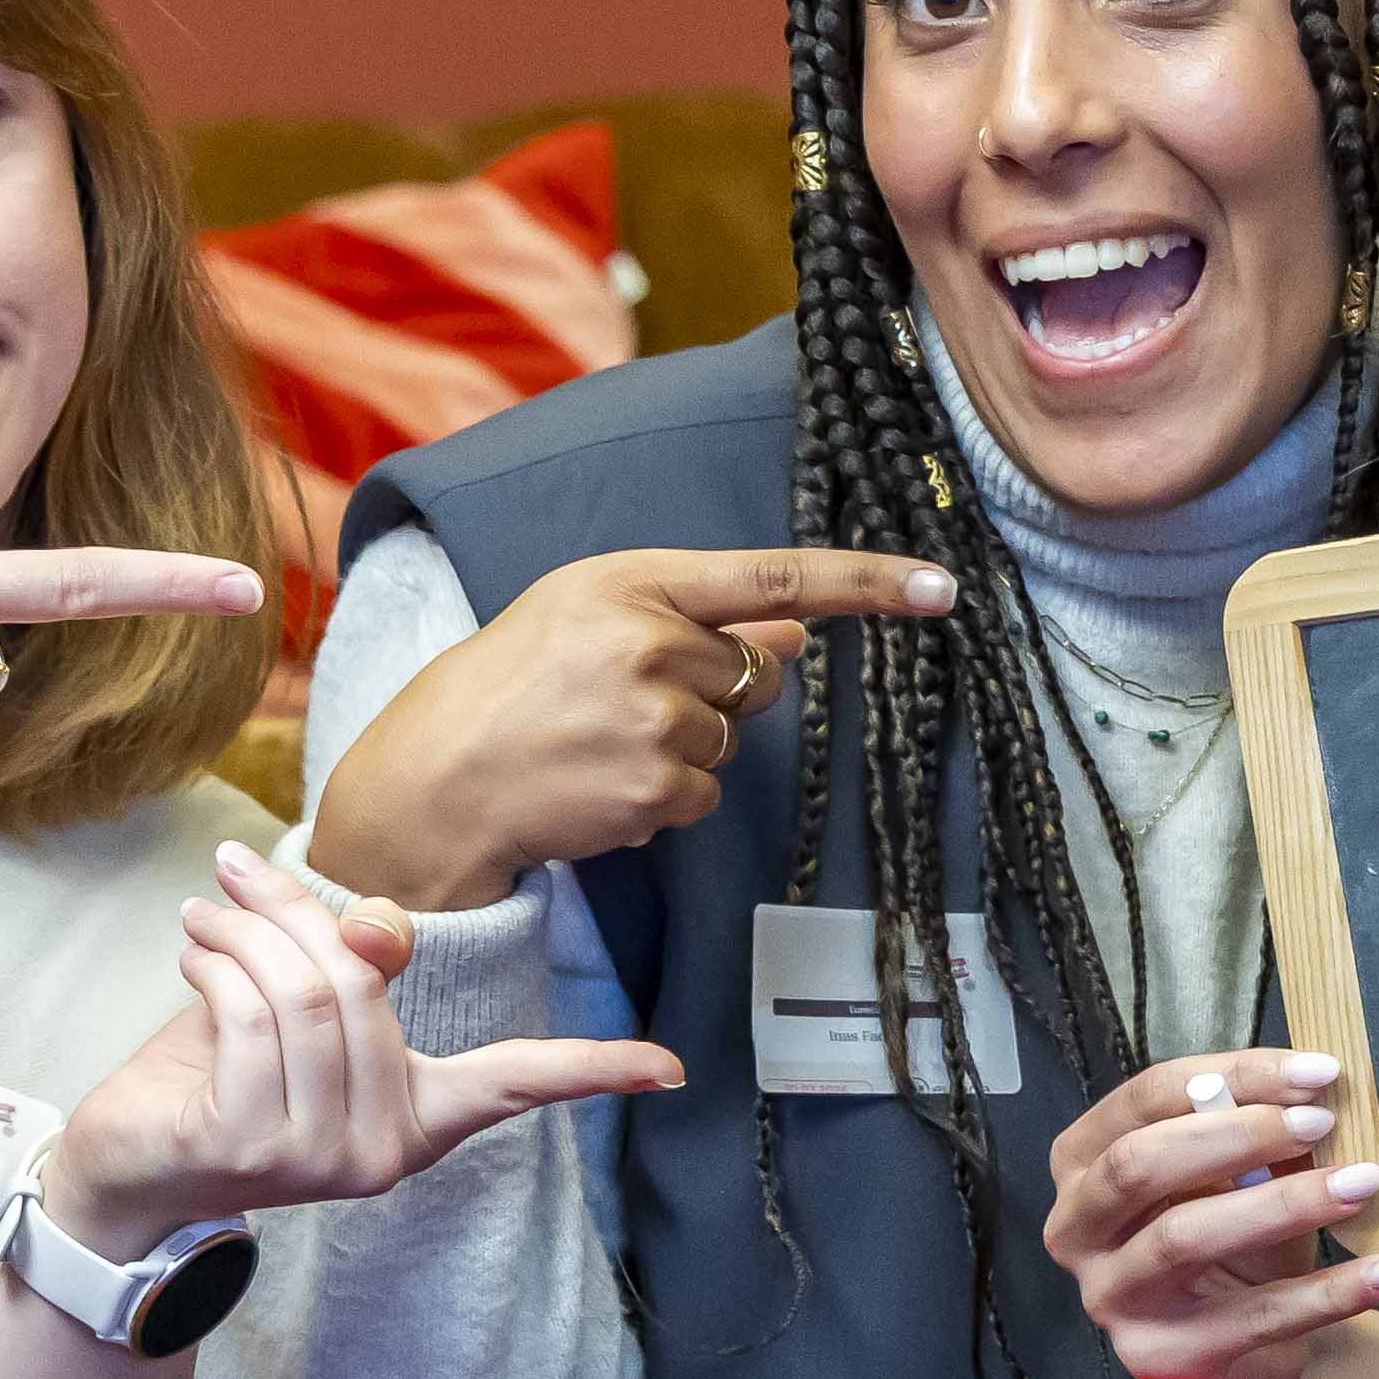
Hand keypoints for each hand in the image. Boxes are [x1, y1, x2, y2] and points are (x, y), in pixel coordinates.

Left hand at [42, 842, 679, 1246]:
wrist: (133, 1159)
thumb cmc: (221, 1071)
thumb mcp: (303, 1002)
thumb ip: (352, 962)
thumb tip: (380, 934)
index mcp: (418, 1115)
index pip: (520, 1086)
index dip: (596, 1071)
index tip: (671, 1071)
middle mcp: (387, 1150)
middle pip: (362, 986)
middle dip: (293, 914)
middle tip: (235, 874)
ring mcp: (326, 1160)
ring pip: (305, 995)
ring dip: (242, 932)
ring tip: (205, 913)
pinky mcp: (257, 1150)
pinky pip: (250, 1019)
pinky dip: (215, 964)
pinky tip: (191, 955)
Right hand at [312, 546, 959, 910]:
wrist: (437, 778)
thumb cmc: (512, 687)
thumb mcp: (587, 615)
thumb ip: (692, 616)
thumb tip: (800, 634)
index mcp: (634, 581)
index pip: (773, 576)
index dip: (866, 584)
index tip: (941, 587)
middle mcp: (650, 640)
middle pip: (753, 674)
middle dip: (709, 693)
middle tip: (619, 703)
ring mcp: (656, 719)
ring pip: (730, 740)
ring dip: (682, 752)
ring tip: (597, 746)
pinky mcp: (656, 789)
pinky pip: (705, 797)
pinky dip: (664, 802)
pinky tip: (599, 787)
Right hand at [1039, 1051, 1378, 1378]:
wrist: (1249, 1358)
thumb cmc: (1235, 1247)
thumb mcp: (1241, 1180)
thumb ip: (1256, 1134)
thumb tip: (1312, 1092)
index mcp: (1084, 1165)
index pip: (1144, 1100)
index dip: (1231, 1075)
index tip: (1317, 1072)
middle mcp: (1077, 1231)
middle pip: (1139, 1164)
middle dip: (1238, 1134)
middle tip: (1321, 1123)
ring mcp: (1113, 1300)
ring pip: (1185, 1238)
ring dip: (1284, 1204)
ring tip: (1361, 1183)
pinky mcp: (1165, 1358)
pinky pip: (1254, 1317)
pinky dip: (1328, 1292)